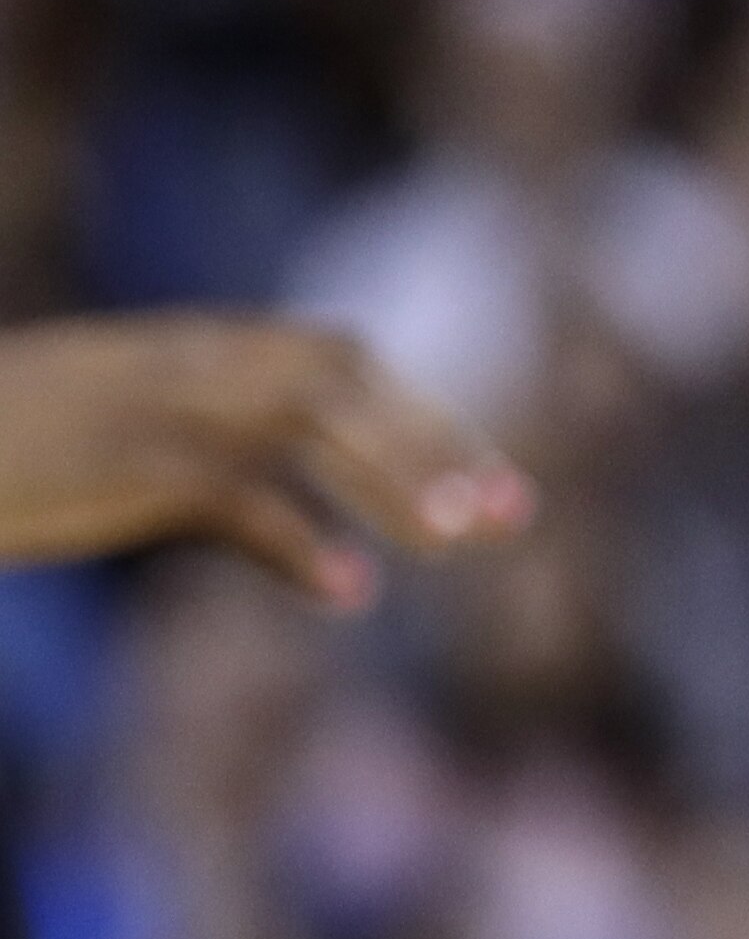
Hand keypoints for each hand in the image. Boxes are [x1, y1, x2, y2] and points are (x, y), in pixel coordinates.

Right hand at [0, 313, 531, 605]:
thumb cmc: (2, 450)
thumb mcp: (117, 444)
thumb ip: (212, 465)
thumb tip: (307, 539)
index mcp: (189, 347)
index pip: (339, 358)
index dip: (425, 418)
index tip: (494, 486)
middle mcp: (184, 360)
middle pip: (343, 375)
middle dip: (434, 442)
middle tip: (509, 517)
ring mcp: (151, 404)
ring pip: (307, 417)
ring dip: (394, 477)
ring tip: (460, 541)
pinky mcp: (116, 463)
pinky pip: (231, 492)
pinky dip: (298, 538)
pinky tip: (349, 590)